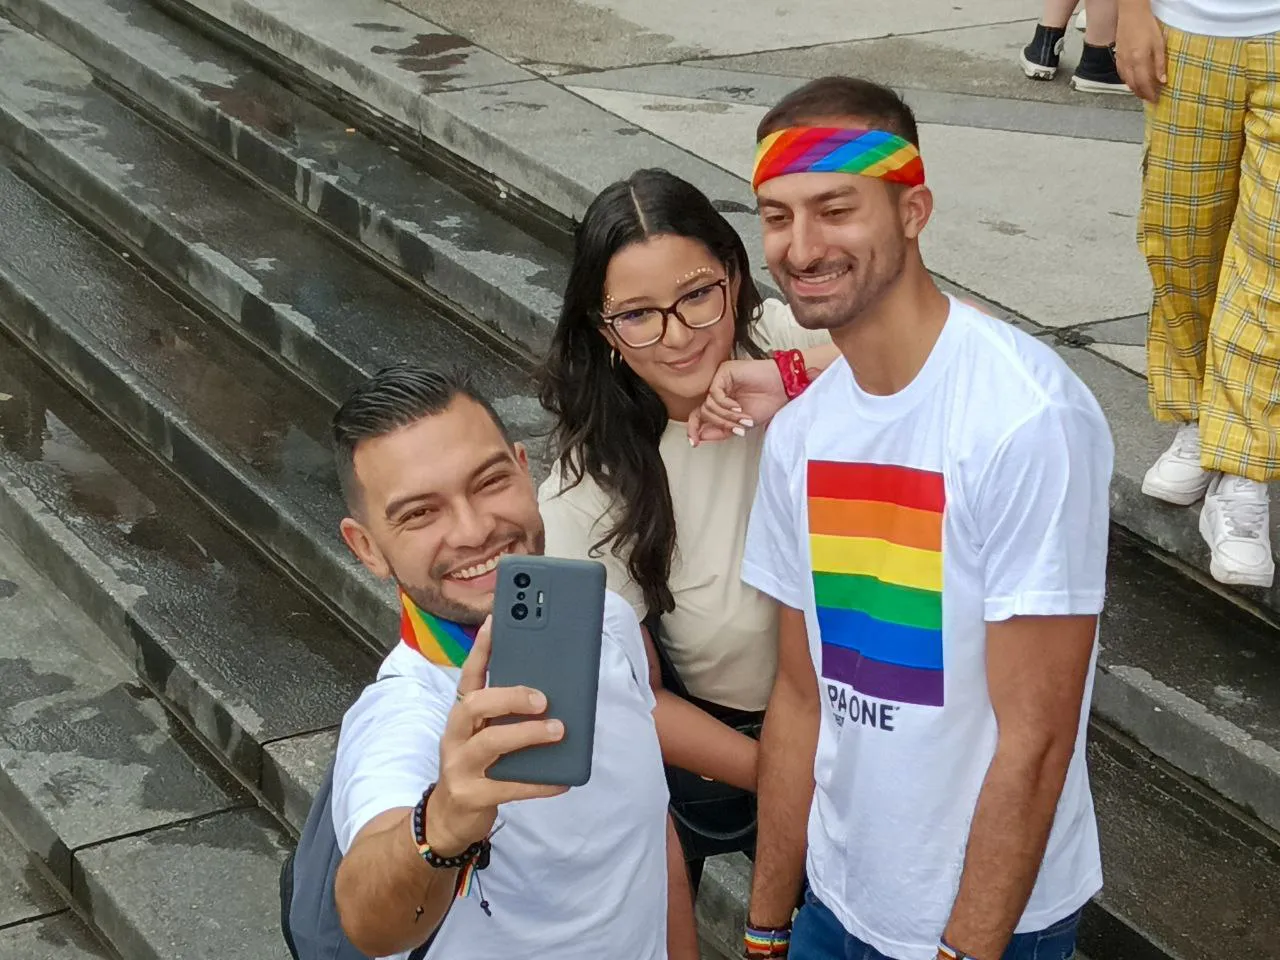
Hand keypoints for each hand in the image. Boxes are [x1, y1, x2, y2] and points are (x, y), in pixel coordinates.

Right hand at [428, 617, 567, 853]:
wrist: (449, 817)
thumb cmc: (478, 766)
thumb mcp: (486, 734)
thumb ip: (507, 714)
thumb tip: (553, 692)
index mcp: (462, 715)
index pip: (469, 675)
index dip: (482, 648)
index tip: (496, 621)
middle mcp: (456, 735)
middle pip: (475, 705)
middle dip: (510, 696)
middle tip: (543, 698)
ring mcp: (460, 766)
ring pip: (491, 742)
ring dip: (527, 734)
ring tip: (558, 730)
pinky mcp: (472, 795)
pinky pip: (509, 786)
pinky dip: (539, 782)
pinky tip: (563, 780)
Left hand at [688, 359, 785, 446]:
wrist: (782, 388)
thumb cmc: (766, 403)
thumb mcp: (741, 425)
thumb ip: (720, 431)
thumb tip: (699, 437)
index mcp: (719, 402)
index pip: (698, 415)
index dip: (694, 429)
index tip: (695, 442)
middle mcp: (716, 391)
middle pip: (702, 412)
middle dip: (719, 424)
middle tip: (735, 429)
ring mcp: (718, 380)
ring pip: (708, 405)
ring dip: (726, 416)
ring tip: (743, 418)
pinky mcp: (723, 372)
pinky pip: (715, 393)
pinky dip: (726, 405)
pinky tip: (738, 407)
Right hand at [1116, 0, 1165, 102]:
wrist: (1131, 14)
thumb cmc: (1147, 26)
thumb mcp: (1159, 44)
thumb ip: (1160, 64)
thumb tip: (1162, 81)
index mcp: (1140, 61)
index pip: (1144, 84)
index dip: (1150, 94)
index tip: (1156, 100)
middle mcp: (1128, 64)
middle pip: (1134, 85)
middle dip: (1142, 94)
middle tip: (1150, 99)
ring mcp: (1121, 61)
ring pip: (1126, 82)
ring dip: (1134, 89)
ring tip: (1143, 93)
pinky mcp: (1117, 58)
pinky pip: (1121, 75)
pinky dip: (1127, 82)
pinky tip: (1132, 82)